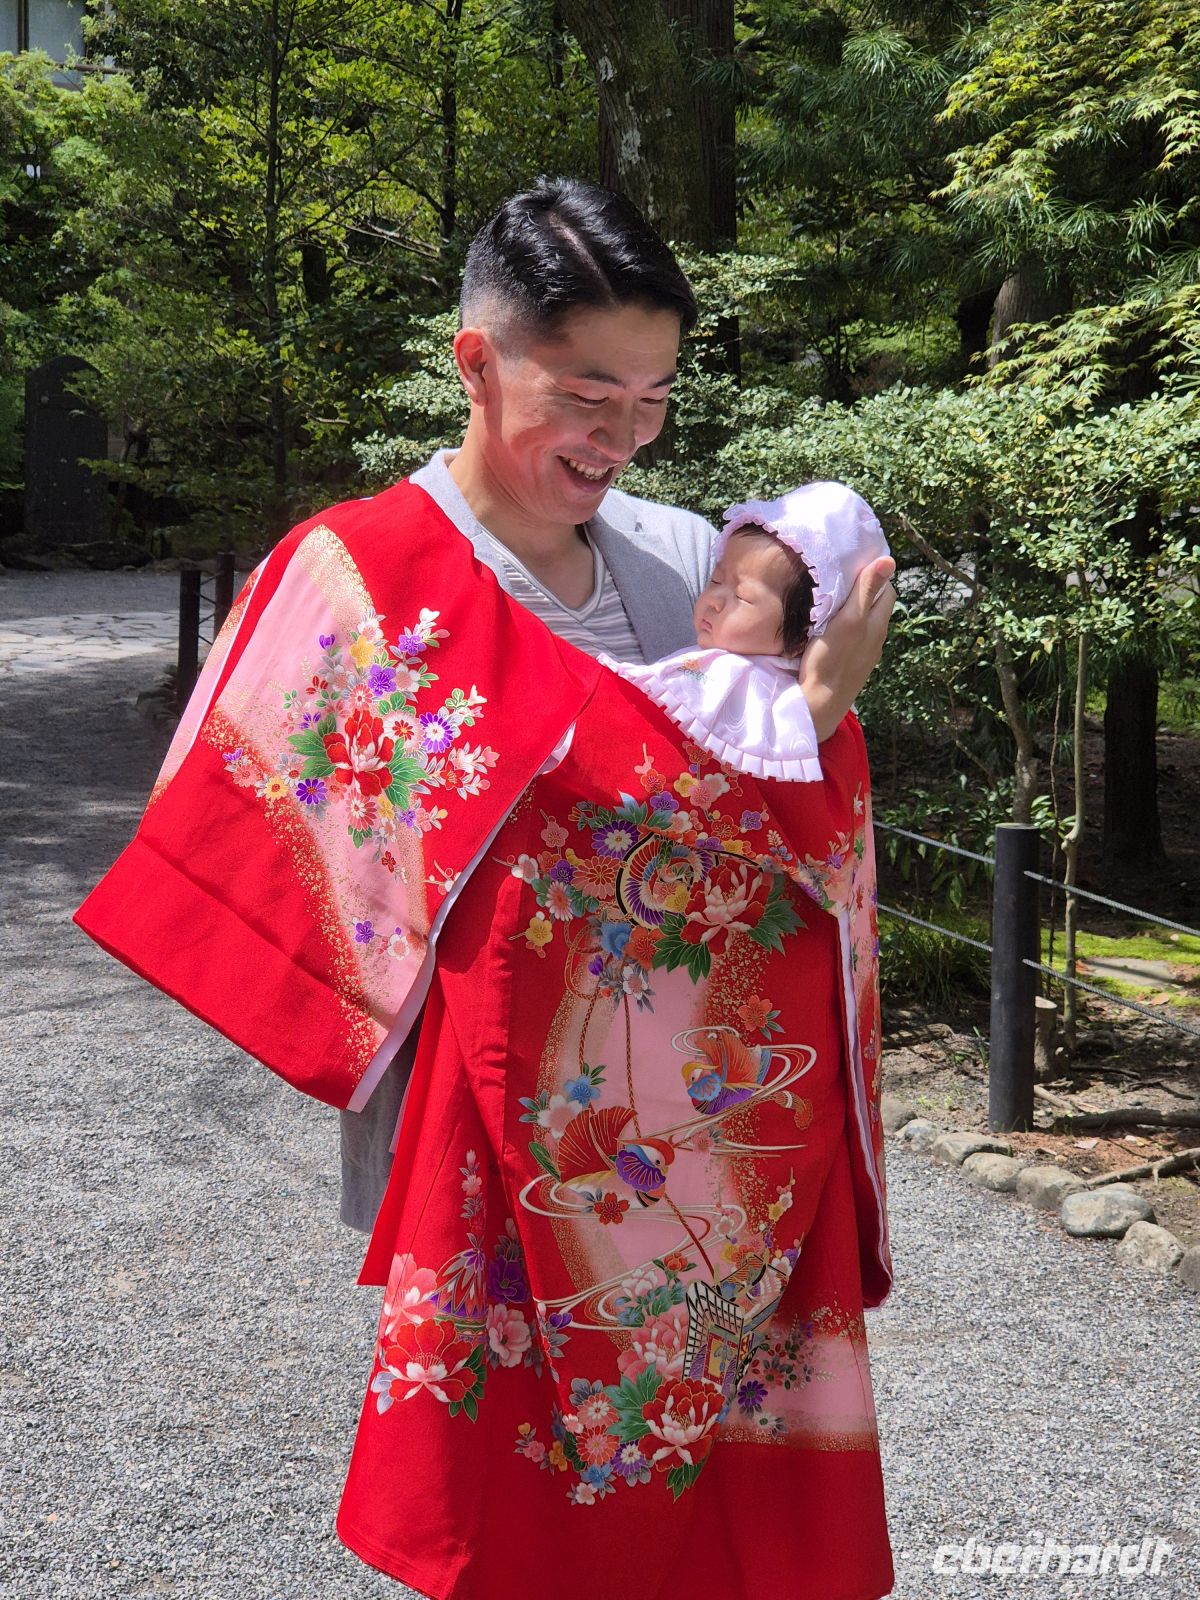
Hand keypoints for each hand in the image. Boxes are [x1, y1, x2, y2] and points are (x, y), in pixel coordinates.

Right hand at [800, 557, 895, 742]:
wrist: (820, 702)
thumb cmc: (831, 659)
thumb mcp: (849, 619)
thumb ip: (866, 591)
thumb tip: (889, 560)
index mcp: (878, 623)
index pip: (887, 590)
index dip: (874, 575)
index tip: (855, 567)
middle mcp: (877, 638)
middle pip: (877, 606)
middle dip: (865, 591)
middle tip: (841, 580)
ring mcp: (865, 654)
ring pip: (865, 623)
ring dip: (854, 610)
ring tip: (834, 601)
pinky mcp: (852, 665)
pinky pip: (855, 639)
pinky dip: (847, 628)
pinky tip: (831, 629)